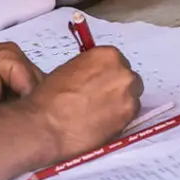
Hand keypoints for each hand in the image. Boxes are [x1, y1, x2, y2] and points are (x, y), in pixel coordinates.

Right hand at [25, 46, 142, 159]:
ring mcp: (128, 92)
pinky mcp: (129, 114)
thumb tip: (97, 76)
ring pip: (132, 96)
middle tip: (101, 100)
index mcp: (106, 55)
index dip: (108, 75)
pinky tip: (103, 123)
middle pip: (128, 78)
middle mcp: (121, 70)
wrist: (47, 124)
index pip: (117, 62)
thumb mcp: (70, 69)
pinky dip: (120, 118)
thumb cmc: (51, 98)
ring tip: (100, 113)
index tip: (102, 83)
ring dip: (120, 103)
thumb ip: (91, 69)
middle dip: (117, 88)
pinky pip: (131, 114)